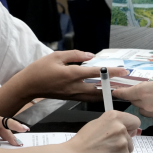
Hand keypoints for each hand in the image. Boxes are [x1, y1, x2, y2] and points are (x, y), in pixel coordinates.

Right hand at [14, 50, 128, 101]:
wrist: (28, 86)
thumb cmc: (39, 70)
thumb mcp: (56, 56)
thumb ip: (75, 55)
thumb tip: (90, 56)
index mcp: (71, 74)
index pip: (96, 73)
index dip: (111, 72)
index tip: (123, 71)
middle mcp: (74, 86)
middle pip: (99, 90)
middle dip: (113, 87)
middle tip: (125, 83)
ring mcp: (73, 94)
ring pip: (94, 96)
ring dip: (106, 93)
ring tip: (117, 88)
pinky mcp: (71, 98)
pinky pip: (88, 98)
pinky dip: (97, 95)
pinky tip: (102, 91)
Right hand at [68, 110, 140, 152]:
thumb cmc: (83, 141)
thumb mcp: (96, 124)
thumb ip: (113, 124)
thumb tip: (130, 129)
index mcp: (113, 117)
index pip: (135, 121)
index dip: (130, 127)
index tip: (126, 132)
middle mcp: (120, 128)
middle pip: (130, 136)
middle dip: (123, 141)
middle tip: (108, 145)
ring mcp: (123, 143)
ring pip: (128, 148)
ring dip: (120, 151)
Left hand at [112, 73, 152, 121]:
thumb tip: (152, 80)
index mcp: (146, 91)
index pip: (126, 93)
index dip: (119, 92)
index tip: (115, 91)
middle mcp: (149, 104)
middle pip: (134, 101)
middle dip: (136, 95)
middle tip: (144, 89)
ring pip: (144, 108)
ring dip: (145, 102)